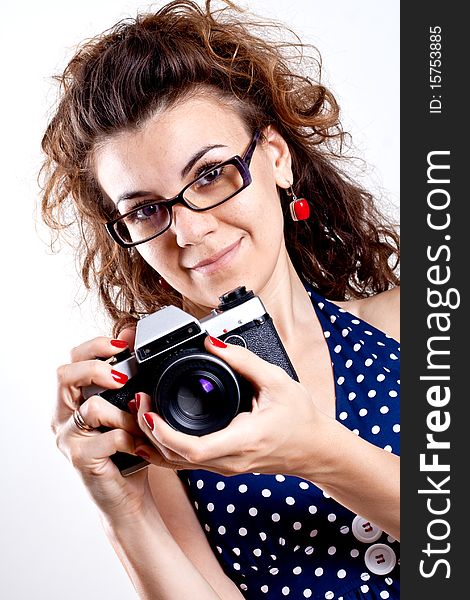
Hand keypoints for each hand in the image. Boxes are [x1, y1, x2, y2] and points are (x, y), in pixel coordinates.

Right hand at [52, 332, 156, 519]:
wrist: (127, 495)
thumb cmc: (126, 448)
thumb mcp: (126, 407)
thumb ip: (125, 376)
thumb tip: (129, 333)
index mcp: (71, 399)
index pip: (71, 360)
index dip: (95, 347)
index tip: (123, 345)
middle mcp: (62, 416)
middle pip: (65, 375)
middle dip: (97, 368)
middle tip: (123, 377)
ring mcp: (67, 438)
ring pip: (91, 407)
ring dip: (125, 414)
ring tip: (140, 425)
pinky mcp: (80, 459)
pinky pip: (110, 437)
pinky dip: (131, 438)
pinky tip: (140, 446)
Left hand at [134, 336, 334, 478]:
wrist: (315, 448)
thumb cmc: (300, 418)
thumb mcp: (276, 381)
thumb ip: (244, 360)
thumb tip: (213, 342)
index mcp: (243, 440)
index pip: (194, 449)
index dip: (164, 434)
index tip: (150, 412)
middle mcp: (230, 460)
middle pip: (176, 457)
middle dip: (150, 431)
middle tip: (140, 402)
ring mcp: (225, 467)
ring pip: (177, 464)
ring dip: (154, 440)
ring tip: (142, 412)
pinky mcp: (223, 466)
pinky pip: (185, 464)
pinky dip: (164, 450)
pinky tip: (152, 434)